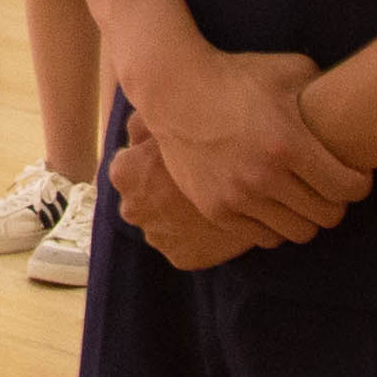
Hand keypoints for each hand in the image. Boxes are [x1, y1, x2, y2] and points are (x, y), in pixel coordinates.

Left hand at [106, 125, 251, 271]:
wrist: (252, 174)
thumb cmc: (203, 135)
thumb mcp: (168, 118)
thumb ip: (142, 123)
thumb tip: (133, 135)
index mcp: (123, 173)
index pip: (129, 167)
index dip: (152, 161)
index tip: (173, 160)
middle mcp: (131, 208)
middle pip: (146, 199)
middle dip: (161, 193)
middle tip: (192, 182)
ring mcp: (157, 237)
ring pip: (166, 225)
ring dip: (179, 217)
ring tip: (207, 202)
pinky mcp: (182, 258)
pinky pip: (187, 247)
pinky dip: (198, 238)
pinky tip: (216, 222)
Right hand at [133, 48, 372, 249]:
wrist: (174, 90)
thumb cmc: (237, 76)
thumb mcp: (287, 70)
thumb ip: (324, 87)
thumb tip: (354, 102)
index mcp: (288, 143)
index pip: (348, 188)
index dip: (360, 184)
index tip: (355, 175)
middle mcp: (264, 176)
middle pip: (327, 217)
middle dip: (336, 203)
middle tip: (330, 189)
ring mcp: (238, 197)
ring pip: (298, 233)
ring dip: (306, 218)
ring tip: (303, 199)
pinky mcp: (216, 210)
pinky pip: (264, 237)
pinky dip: (274, 224)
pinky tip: (274, 204)